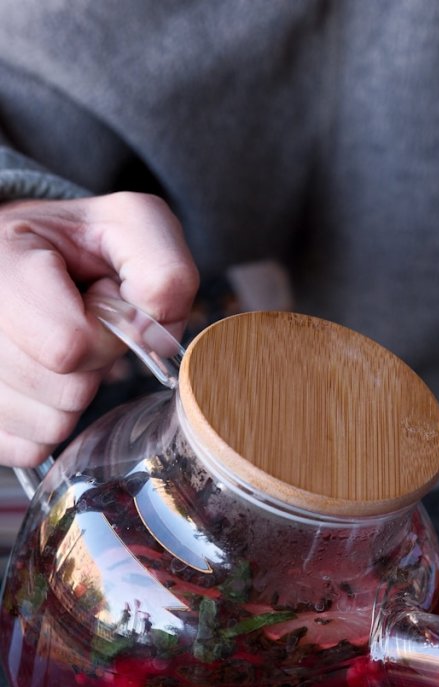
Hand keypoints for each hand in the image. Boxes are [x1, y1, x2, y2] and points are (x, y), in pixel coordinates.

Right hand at [0, 192, 198, 466]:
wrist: (31, 256)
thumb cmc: (84, 245)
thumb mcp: (132, 227)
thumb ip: (162, 269)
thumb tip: (153, 329)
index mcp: (3, 261)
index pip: (68, 346)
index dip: (106, 336)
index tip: (99, 304)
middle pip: (62, 390)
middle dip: (93, 366)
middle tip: (81, 326)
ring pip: (46, 424)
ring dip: (73, 396)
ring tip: (59, 349)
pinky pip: (28, 448)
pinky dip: (50, 423)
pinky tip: (43, 379)